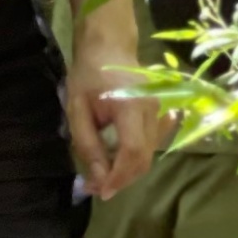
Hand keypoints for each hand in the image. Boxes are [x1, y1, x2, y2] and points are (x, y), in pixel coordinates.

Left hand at [66, 35, 158, 200]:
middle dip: (121, 179)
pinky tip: (118, 162)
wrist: (109, 46)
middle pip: (143, 158)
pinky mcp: (159, 114)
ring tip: (102, 176)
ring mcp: (159, 112)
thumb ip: (89, 144)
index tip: (101, 191)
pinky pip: (151, 144)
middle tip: (96, 188)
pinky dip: (136, 158)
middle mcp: (152, 111)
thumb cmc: (88, 75)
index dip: (118, 177)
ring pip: (148, 154)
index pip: (132, 152)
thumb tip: (98, 177)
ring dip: (127, 170)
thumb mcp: (78, 109)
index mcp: (131, 106)